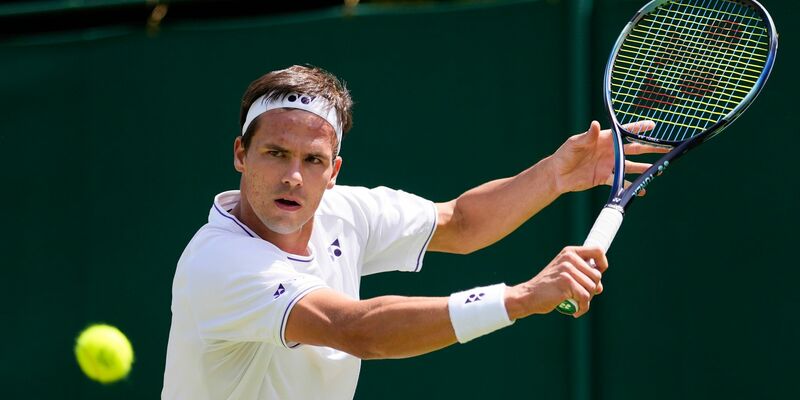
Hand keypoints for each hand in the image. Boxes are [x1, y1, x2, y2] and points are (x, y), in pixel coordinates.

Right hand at [505, 246, 607, 318]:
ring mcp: (567, 270)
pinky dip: (583, 307)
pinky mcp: (566, 283)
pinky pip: (585, 297)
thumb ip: (581, 276)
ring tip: (576, 303)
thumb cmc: (548, 287)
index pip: (597, 251)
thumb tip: (599, 286)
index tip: (597, 275)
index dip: (603, 264)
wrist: (528, 295)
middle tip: (581, 296)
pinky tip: (576, 311)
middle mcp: (569, 258)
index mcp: (570, 252)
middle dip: (592, 290)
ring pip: (592, 288)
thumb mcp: (564, 275)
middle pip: (597, 275)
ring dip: (587, 300)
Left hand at [547, 120, 667, 194]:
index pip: (624, 132)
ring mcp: (609, 164)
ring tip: (659, 169)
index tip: (653, 126)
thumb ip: (587, 136)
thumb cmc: (564, 155)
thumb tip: (595, 124)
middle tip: (667, 148)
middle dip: (651, 148)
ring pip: (631, 165)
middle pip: (634, 148)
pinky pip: (621, 182)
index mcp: (604, 139)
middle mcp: (610, 151)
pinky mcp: (605, 177)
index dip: (638, 129)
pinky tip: (641, 190)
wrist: (557, 175)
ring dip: (645, 168)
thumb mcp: (575, 144)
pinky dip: (630, 186)